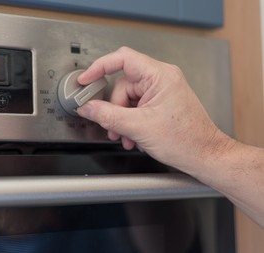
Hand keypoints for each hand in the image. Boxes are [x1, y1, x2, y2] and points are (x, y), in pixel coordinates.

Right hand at [77, 47, 231, 172]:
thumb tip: (87, 107)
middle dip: (114, 109)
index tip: (85, 80)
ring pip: (127, 100)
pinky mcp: (160, 103)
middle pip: (122, 86)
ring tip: (126, 137)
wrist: (204, 156)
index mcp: (160, 76)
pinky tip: (134, 137)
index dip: (99, 67)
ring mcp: (161, 92)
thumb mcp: (138, 127)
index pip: (122, 59)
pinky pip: (136, 108)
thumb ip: (107, 115)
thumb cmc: (186, 140)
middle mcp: (161, 79)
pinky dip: (130, 123)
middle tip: (111, 126)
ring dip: (121, 120)